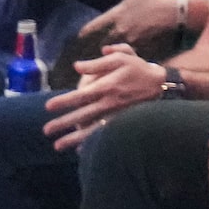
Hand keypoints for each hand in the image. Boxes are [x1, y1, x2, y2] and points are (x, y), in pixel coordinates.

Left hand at [42, 43, 165, 146]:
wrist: (162, 86)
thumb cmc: (139, 69)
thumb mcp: (121, 58)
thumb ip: (97, 62)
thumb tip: (77, 66)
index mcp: (107, 87)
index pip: (80, 96)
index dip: (64, 101)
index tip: (48, 107)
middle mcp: (109, 103)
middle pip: (82, 116)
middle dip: (63, 124)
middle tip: (46, 131)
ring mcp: (116, 115)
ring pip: (91, 129)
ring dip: (73, 139)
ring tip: (58, 146)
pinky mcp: (122, 122)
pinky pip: (104, 134)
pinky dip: (92, 143)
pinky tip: (80, 150)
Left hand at [80, 0, 190, 47]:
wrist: (176, 12)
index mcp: (118, 14)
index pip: (97, 24)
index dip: (87, 30)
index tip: (79, 35)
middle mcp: (123, 27)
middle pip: (105, 39)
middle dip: (98, 43)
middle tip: (91, 49)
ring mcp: (133, 37)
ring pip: (118, 46)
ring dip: (113, 50)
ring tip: (108, 55)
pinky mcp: (144, 44)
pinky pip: (132, 51)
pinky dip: (127, 53)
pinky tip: (126, 57)